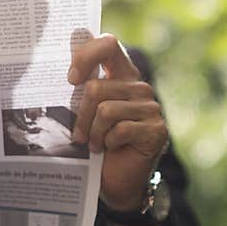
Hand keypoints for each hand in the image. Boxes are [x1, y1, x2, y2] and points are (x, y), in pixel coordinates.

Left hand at [67, 33, 167, 211]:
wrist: (115, 181)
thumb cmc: (97, 143)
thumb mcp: (84, 111)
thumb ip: (81, 82)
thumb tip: (70, 44)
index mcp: (122, 74)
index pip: (108, 44)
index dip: (86, 55)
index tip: (71, 79)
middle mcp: (139, 86)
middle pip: (97, 87)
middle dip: (80, 115)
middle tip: (77, 134)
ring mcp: (151, 107)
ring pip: (106, 110)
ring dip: (92, 133)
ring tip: (93, 145)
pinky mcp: (156, 129)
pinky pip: (121, 129)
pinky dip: (108, 142)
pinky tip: (110, 149)